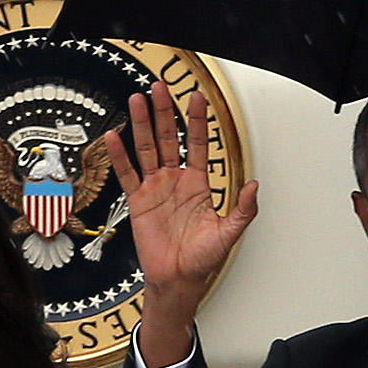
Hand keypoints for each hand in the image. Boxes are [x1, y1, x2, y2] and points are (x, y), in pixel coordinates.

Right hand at [102, 86, 258, 345]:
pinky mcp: (138, 201)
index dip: (196, 121)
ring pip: (146, 149)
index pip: (196, 144)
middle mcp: (175, 180)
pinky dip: (119, 157)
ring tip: (137, 100)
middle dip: (164, 112)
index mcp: (197, 184)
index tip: (196, 97)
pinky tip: (114, 138)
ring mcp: (155, 188)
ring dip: (141, 125)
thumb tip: (254, 186)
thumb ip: (244, 210)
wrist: (179, 279)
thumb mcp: (229, 233)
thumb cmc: (202, 258)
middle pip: (167, 138)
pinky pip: (127, 174)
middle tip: (160, 87)